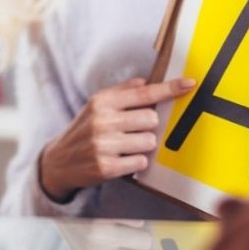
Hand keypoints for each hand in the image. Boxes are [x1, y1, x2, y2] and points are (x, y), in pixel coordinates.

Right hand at [39, 76, 195, 201]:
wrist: (59, 160)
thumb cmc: (83, 130)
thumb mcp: (96, 105)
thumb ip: (121, 92)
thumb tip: (145, 82)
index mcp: (101, 101)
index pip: (143, 93)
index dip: (169, 88)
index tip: (189, 84)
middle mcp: (102, 121)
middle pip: (152, 119)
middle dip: (147, 126)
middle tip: (131, 131)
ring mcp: (104, 145)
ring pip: (149, 142)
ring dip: (143, 145)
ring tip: (125, 146)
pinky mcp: (107, 167)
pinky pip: (141, 162)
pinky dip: (136, 162)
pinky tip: (121, 159)